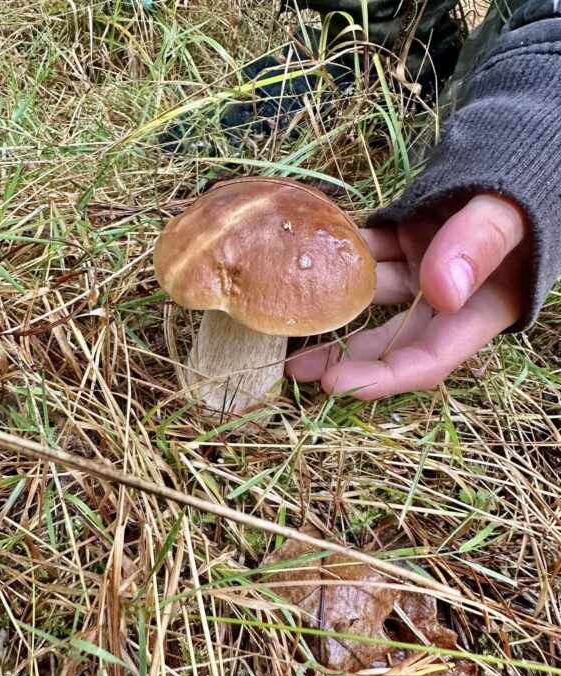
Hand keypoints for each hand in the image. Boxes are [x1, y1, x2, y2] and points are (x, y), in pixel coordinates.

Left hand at [285, 193, 528, 399]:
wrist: (527, 150)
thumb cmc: (527, 187)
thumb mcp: (508, 215)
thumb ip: (479, 245)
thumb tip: (442, 293)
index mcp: (479, 311)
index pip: (428, 359)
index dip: (383, 378)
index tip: (336, 385)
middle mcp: (448, 300)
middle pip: (391, 341)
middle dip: (345, 358)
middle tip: (296, 368)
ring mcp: (426, 271)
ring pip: (373, 298)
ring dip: (334, 305)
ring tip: (288, 312)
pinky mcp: (410, 243)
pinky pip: (371, 254)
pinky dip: (344, 256)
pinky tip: (310, 257)